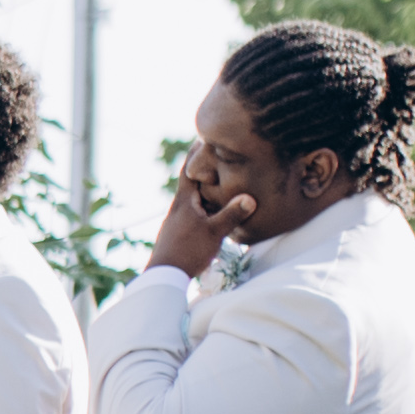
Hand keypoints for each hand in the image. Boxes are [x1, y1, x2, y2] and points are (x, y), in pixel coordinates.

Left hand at [146, 164, 256, 279]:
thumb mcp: (213, 232)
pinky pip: (195, 214)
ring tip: (224, 184)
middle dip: (205, 172)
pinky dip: (206, 208)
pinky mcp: (179, 233)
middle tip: (220, 158)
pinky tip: (215, 213)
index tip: (203, 138)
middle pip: (192, 184)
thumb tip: (250, 198)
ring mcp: (177, 221)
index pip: (188, 170)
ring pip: (194, 200)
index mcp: (184, 202)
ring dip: (207, 192)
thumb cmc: (187, 251)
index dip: (195, 153)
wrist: (164, 276)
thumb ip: (231, 214)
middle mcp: (178, 208)